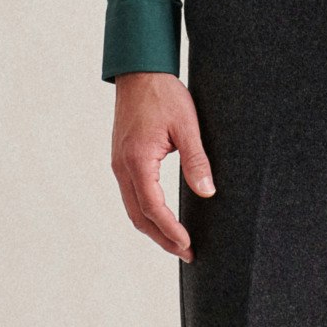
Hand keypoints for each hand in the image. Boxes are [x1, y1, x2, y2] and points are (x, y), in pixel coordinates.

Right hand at [110, 72, 216, 260]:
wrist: (139, 72)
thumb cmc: (164, 95)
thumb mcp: (188, 125)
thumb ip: (196, 160)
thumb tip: (207, 192)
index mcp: (137, 160)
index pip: (153, 208)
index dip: (170, 230)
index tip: (188, 245)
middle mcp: (123, 167)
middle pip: (139, 216)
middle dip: (162, 238)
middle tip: (187, 254)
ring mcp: (119, 164)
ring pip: (132, 208)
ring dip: (153, 228)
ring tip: (177, 243)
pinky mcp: (122, 160)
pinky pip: (131, 195)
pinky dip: (146, 213)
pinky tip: (162, 218)